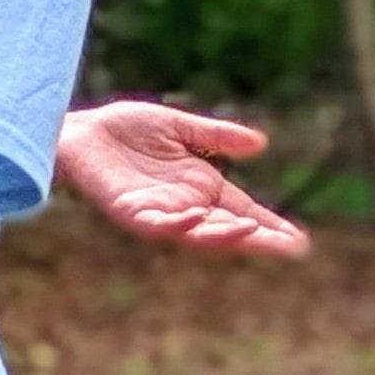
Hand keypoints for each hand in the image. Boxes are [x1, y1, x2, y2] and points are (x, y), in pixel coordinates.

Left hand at [53, 101, 309, 257]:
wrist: (76, 129)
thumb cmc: (123, 130)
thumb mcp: (179, 127)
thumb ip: (215, 136)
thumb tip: (260, 143)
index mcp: (199, 187)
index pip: (241, 212)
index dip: (268, 226)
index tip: (297, 241)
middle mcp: (182, 205)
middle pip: (226, 228)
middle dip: (256, 239)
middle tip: (291, 247)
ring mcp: (156, 211)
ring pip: (194, 232)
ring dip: (222, 234)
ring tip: (251, 232)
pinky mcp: (128, 211)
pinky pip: (155, 223)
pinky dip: (176, 222)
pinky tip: (196, 217)